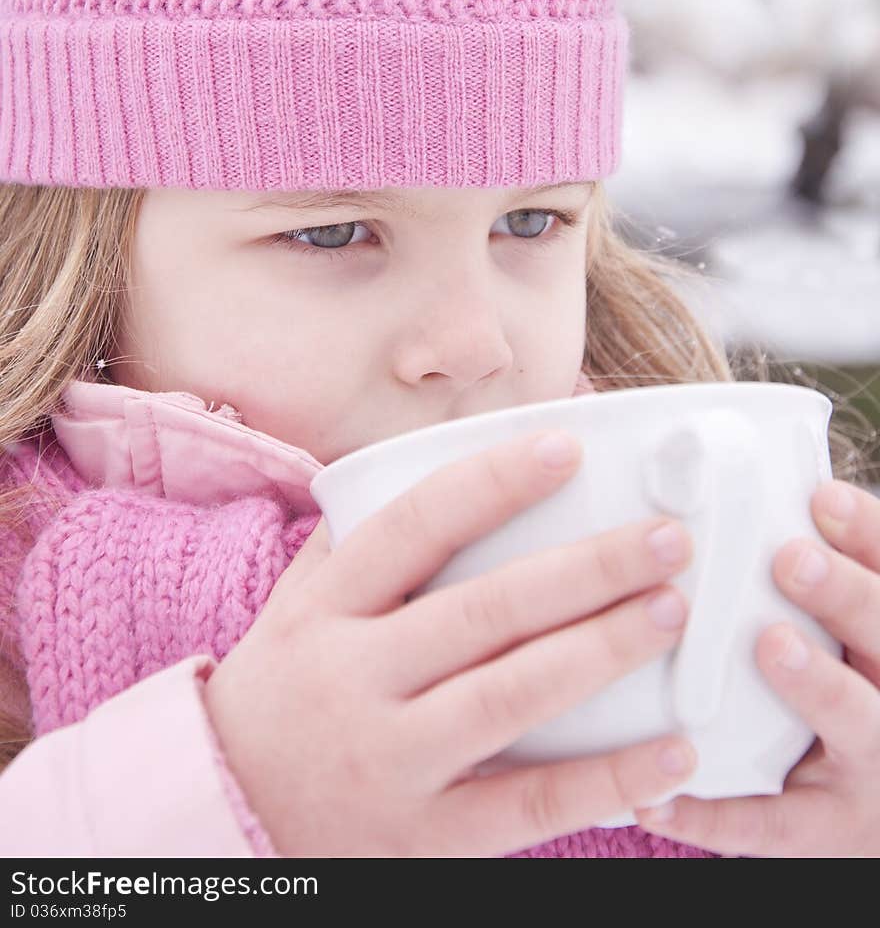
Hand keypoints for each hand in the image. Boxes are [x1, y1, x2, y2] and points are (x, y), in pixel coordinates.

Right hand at [203, 429, 696, 856]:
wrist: (222, 818)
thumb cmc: (284, 690)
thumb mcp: (297, 606)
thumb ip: (360, 537)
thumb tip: (446, 454)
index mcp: (326, 610)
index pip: (413, 528)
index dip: (492, 483)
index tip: (569, 447)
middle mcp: (353, 679)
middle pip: (483, 611)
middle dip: (585, 569)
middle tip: (668, 538)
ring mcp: (388, 763)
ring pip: (509, 697)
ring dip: (602, 649)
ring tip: (672, 609)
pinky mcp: (422, 841)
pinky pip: (525, 807)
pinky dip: (605, 781)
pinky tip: (672, 751)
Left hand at [634, 477, 879, 856]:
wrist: (869, 797)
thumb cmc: (841, 682)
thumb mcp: (845, 627)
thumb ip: (808, 575)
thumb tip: (747, 485)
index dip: (868, 534)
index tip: (820, 496)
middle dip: (846, 595)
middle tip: (791, 559)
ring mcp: (870, 771)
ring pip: (857, 724)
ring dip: (817, 682)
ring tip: (772, 645)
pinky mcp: (826, 832)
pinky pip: (771, 827)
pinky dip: (713, 814)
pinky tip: (655, 797)